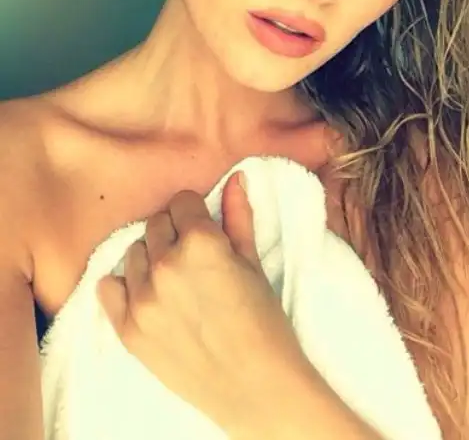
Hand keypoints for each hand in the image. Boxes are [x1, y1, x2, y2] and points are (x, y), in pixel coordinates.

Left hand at [96, 172, 315, 434]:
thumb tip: (235, 178)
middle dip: (174, 233)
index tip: (204, 227)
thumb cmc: (264, 322)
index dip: (196, 212)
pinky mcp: (128, 330)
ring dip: (152, 258)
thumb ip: (238, 216)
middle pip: (156, 224)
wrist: (256, 386)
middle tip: (194, 257)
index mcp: (200, 242)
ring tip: (176, 281)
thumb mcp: (253, 263)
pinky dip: (125, 286)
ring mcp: (142, 299)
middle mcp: (165, 264)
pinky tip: (149, 295)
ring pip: (134, 252)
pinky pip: (109, 287)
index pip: (181, 201)